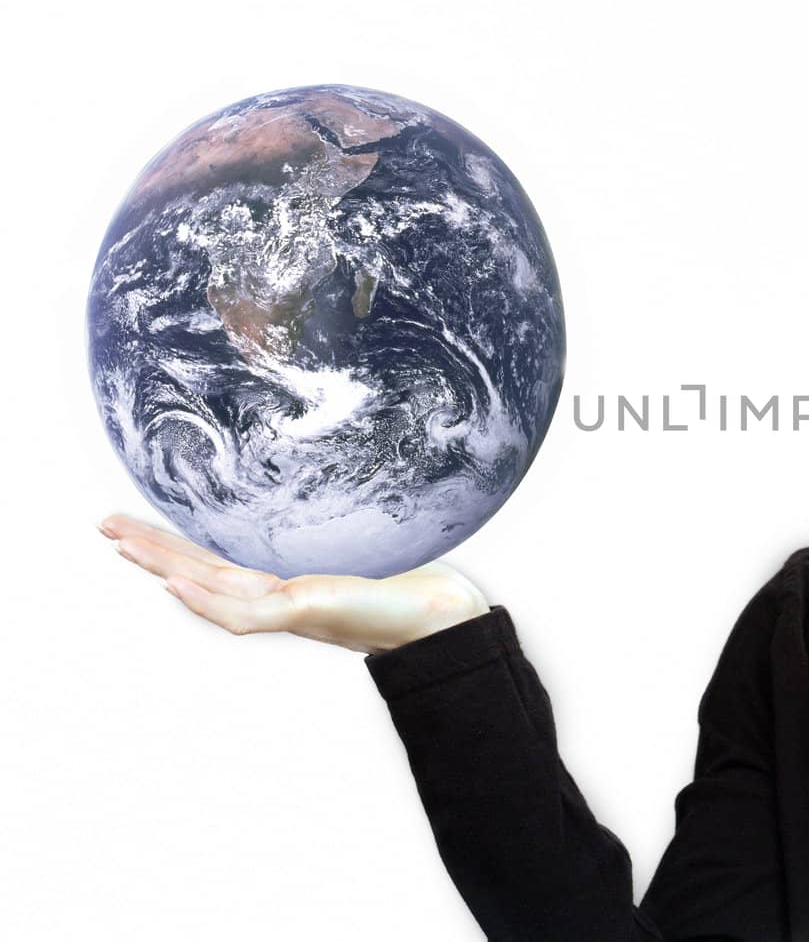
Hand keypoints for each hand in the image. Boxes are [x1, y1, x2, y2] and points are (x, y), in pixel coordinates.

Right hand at [98, 513, 490, 654]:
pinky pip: (243, 613)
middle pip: (200, 572)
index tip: (140, 523)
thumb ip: (349, 514)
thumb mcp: (367, 539)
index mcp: (286, 580)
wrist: (441, 613)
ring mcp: (288, 608)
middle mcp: (279, 596)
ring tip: (120, 545)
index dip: (177, 543)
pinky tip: (173, 584)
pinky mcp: (305, 614)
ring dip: (162, 567)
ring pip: (209, 591)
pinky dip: (206, 600)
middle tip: (104, 525)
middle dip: (151, 550)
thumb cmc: (412, 578)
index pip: (218, 560)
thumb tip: (351, 458)